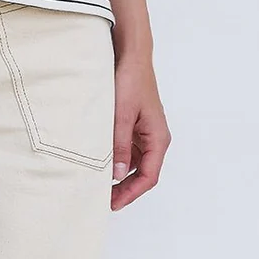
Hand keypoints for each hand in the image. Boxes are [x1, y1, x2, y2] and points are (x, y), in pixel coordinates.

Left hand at [110, 51, 171, 210]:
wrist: (132, 55)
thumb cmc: (131, 80)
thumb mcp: (122, 115)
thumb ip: (120, 144)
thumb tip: (118, 174)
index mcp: (158, 138)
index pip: (148, 177)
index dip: (130, 193)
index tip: (112, 203)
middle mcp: (155, 137)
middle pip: (143, 172)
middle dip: (124, 187)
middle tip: (103, 197)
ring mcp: (146, 130)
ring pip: (135, 161)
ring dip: (120, 172)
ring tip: (99, 181)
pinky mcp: (137, 123)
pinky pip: (129, 147)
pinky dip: (118, 156)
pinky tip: (102, 159)